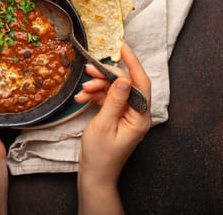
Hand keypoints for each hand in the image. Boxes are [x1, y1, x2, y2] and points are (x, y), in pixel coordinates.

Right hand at [75, 43, 150, 214]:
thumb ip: (114, 100)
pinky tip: (81, 98)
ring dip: (97, 87)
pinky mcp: (116, 116)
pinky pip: (107, 99)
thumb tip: (122, 79)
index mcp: (140, 117)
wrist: (95, 174)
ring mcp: (126, 115)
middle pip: (124, 85)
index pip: (141, 83)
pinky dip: (94, 96)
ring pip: (113, 90)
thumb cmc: (101, 155)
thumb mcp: (105, 125)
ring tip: (82, 91)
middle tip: (89, 71)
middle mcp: (136, 113)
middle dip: (106, 76)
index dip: (133, 64)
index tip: (123, 48)